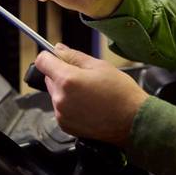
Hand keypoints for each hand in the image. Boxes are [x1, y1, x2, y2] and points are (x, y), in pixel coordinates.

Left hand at [34, 43, 148, 146]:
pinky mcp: (65, 125)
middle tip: (85, 78)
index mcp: (68, 80)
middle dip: (62, 74)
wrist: (133, 121)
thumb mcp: (100, 66)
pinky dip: (70, 105)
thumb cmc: (122, 94)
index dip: (49, 56)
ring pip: (55, 94)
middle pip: (49, 78)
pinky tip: (88, 105)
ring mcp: (62, 114)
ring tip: (89, 94)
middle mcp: (61, 98)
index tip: (57, 58)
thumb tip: (58, 49)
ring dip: (66, 91)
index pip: (42, 61)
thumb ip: (74, 56)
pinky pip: (61, 109)